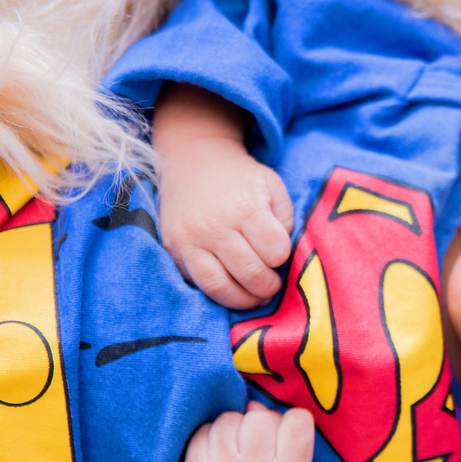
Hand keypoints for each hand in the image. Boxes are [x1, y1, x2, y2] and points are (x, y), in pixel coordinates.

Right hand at [159, 137, 294, 308]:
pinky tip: (233, 288)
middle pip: (251, 274)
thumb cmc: (240, 179)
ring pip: (220, 288)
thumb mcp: (272, 186)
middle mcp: (216, 227)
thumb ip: (285, 219)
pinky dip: (219, 295)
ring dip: (244, 300)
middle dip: (268, 286)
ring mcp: (191, 241)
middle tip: (272, 284)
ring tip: (255, 296)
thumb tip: (282, 255)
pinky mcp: (175, 251)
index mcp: (246, 208)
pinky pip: (199, 285)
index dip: (282, 257)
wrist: (194, 161)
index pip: (275, 251)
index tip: (279, 254)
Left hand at [184, 402, 314, 461]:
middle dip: (262, 424)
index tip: (289, 438)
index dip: (293, 423)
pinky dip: (214, 435)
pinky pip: (206, 428)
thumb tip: (251, 404)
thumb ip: (288, 435)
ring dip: (236, 427)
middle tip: (261, 446)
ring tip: (240, 450)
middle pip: (260, 417)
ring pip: (231, 418)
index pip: (298, 420)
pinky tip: (221, 454)